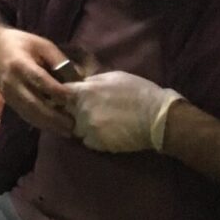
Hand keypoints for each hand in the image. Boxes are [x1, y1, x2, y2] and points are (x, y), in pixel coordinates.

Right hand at [0, 26, 77, 137]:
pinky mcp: (8, 101)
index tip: (73, 99)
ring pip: (28, 113)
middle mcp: (12, 82)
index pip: (39, 80)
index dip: (56, 91)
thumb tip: (78, 79)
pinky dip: (40, 123)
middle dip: (54, 116)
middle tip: (73, 125)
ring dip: (48, 124)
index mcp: (20, 64)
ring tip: (67, 131)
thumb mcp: (42, 44)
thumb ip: (59, 60)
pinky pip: (24, 115)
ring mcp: (8, 94)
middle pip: (33, 103)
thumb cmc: (21, 44)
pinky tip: (54, 128)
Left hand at [66, 70, 182, 153]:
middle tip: (92, 112)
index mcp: (85, 90)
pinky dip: (94, 139)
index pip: (60, 92)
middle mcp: (82, 108)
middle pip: (67, 111)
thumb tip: (81, 83)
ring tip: (102, 125)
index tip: (67, 97)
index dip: (63, 95)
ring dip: (84, 126)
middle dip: (75, 111)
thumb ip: (93, 81)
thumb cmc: (140, 92)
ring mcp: (88, 127)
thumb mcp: (114, 77)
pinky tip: (108, 134)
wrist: (159, 117)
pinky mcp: (96, 143)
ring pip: (76, 127)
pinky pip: (87, 141)